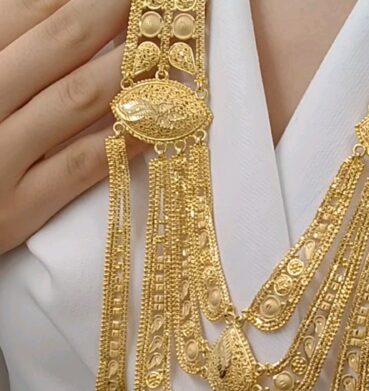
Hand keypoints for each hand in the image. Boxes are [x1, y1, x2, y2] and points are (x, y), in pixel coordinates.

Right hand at [0, 0, 141, 255]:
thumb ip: (10, 50)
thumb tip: (55, 17)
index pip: (28, 10)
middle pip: (61, 45)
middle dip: (113, 15)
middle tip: (155, 2)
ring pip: (76, 100)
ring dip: (130, 71)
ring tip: (169, 52)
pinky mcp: (17, 207)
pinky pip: (82, 165)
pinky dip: (123, 140)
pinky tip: (159, 123)